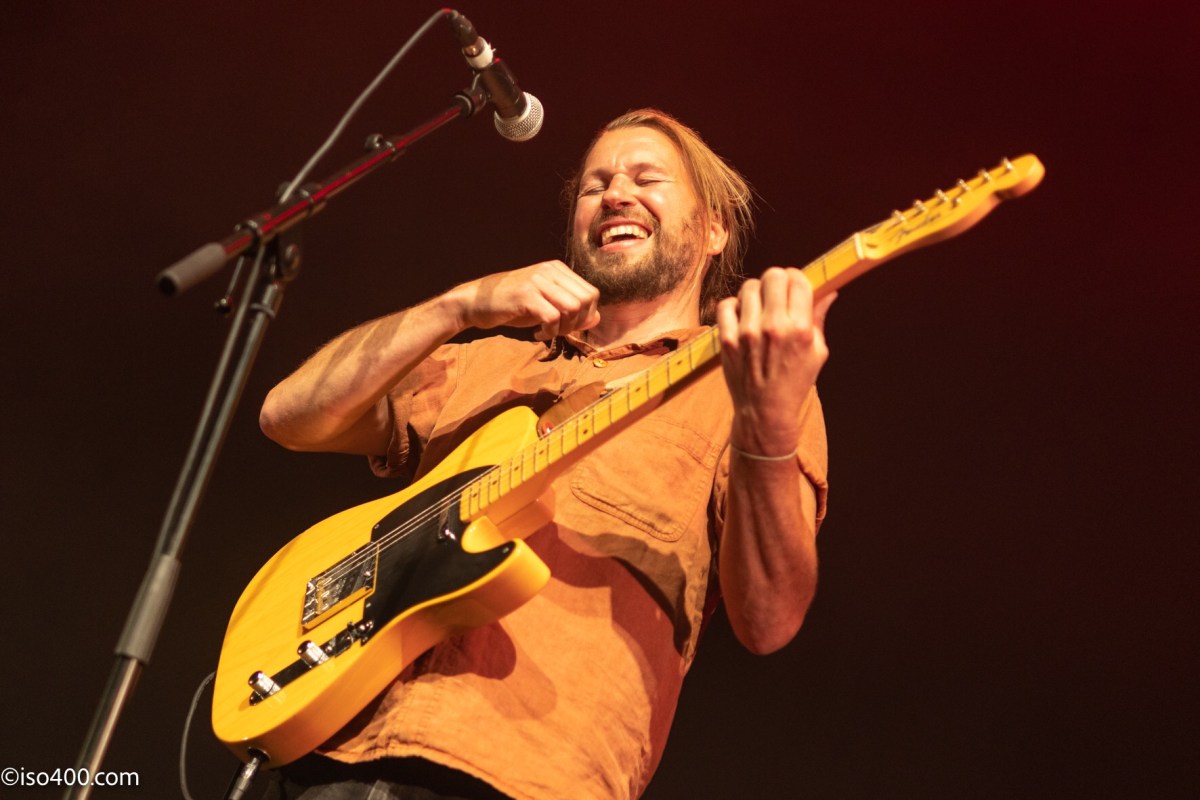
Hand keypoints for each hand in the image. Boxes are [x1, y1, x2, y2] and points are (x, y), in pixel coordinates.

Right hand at [447, 260, 600, 339]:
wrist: (476, 302)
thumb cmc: (512, 306)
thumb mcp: (546, 306)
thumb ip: (571, 310)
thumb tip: (597, 318)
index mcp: (558, 269)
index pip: (591, 293)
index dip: (587, 315)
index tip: (568, 326)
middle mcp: (550, 270)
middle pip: (587, 300)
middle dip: (578, 323)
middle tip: (559, 331)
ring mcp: (538, 280)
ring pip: (573, 308)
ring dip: (564, 328)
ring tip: (548, 332)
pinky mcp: (526, 295)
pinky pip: (553, 317)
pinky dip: (549, 332)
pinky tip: (537, 333)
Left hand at [716, 267, 835, 454]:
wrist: (765, 412)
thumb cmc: (794, 383)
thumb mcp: (817, 353)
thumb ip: (819, 319)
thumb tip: (830, 292)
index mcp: (800, 329)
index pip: (798, 280)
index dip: (797, 277)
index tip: (795, 283)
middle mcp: (773, 327)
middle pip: (773, 275)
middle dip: (777, 279)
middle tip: (777, 291)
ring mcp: (747, 333)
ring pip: (749, 286)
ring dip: (756, 292)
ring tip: (759, 306)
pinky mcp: (727, 340)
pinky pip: (726, 304)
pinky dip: (733, 306)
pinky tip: (742, 316)